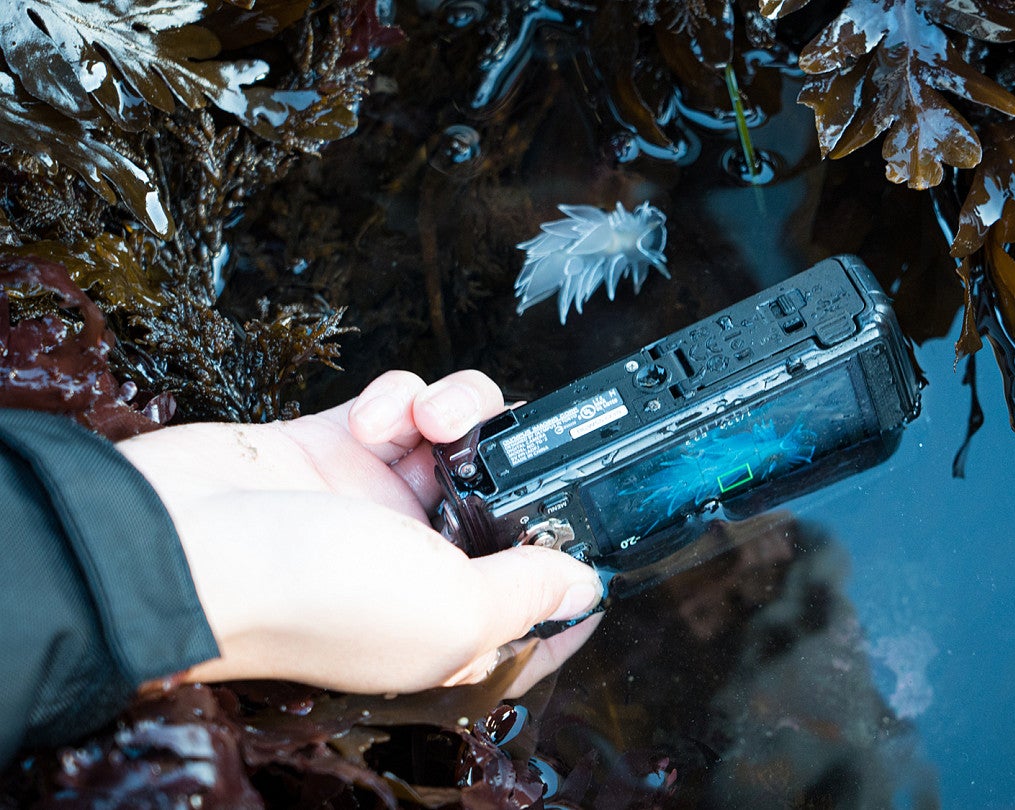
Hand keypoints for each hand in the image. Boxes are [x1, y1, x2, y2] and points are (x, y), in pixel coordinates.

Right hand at [118, 370, 602, 697]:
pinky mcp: (335, 447)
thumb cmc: (313, 596)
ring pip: (459, 439)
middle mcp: (419, 565)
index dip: (575, 577)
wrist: (182, 540)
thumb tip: (583, 589)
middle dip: (520, 466)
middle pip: (505, 505)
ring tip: (435, 422)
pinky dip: (395, 399)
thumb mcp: (452, 613)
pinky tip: (370, 422)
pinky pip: (397, 405)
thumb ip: (526, 595)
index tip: (608, 535)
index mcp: (451, 623)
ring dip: (462, 413)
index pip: (536, 610)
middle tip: (518, 447)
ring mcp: (376, 502)